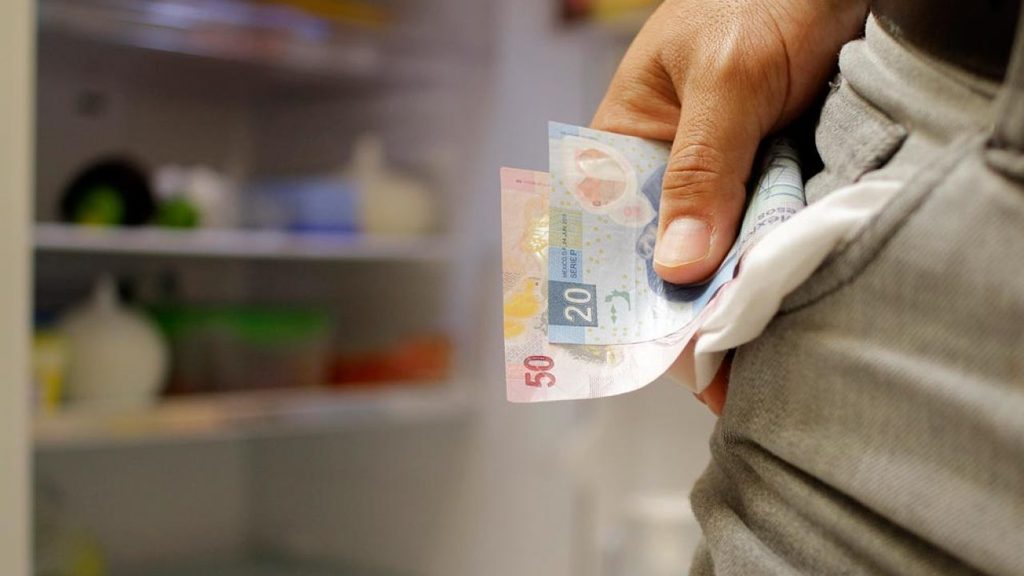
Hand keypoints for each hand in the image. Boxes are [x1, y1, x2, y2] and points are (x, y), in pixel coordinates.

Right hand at [592, 0, 866, 412]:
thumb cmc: (761, 0)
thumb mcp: (726, 80)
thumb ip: (701, 168)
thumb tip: (678, 270)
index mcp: (621, 144)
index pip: (600, 235)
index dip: (617, 296)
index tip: (649, 354)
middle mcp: (663, 173)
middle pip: (658, 260)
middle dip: (683, 317)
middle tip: (719, 381)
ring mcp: (717, 183)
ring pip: (712, 260)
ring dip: (730, 304)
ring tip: (751, 372)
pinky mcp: (767, 186)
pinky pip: (759, 242)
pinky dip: (769, 276)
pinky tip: (780, 322)